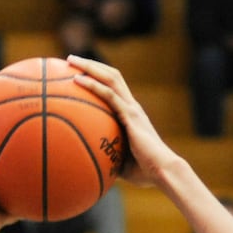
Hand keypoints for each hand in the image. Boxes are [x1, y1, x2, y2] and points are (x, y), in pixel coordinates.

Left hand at [68, 55, 177, 187]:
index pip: (114, 88)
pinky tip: (77, 80)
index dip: (99, 77)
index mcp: (131, 114)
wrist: (162, 171)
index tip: (79, 73)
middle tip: (70, 60)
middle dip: (91, 65)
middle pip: (111, 75)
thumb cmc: (144, 172)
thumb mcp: (120, 162)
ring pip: (110, 77)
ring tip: (70, 61)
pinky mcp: (130, 115)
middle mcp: (132, 106)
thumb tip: (89, 165)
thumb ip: (107, 158)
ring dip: (90, 66)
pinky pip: (108, 95)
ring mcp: (132, 108)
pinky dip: (93, 85)